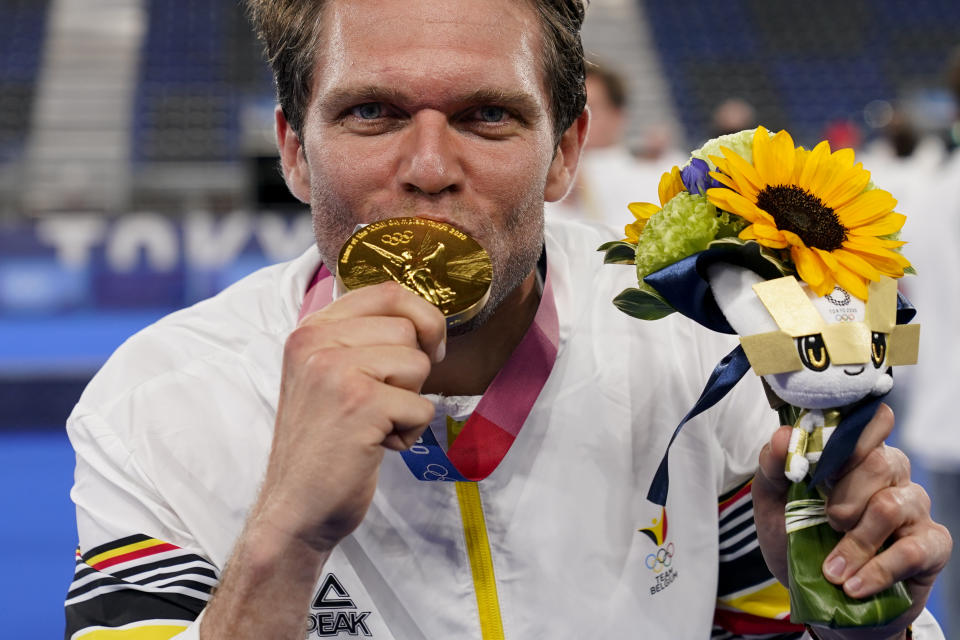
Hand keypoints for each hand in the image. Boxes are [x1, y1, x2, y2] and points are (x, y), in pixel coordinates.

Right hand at [255, 280, 445, 552]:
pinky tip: (374, 446)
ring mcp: (335, 371)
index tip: (425, 348)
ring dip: (409, 403)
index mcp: (310, 329)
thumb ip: (362, 339)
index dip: (422, 317)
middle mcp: (316, 342)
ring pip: (419, 364)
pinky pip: (421, 406)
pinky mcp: (359, 404)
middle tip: (378, 404)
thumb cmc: (325, 443)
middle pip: (409, 330)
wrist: (296, 508)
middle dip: (411, 372)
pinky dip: (409, 433)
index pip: (388, 291)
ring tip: (373, 425)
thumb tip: (427, 318)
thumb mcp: (329, 375)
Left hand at [752, 404, 951, 639]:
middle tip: (827, 521)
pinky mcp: (931, 545)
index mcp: (854, 455)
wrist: (822, 600)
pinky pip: (912, 549)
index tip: (824, 457)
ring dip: (855, 541)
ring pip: (892, 505)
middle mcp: (890, 473)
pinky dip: (876, 570)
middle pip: (879, 461)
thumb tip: (784, 434)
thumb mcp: (773, 505)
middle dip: (844, 497)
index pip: (870, 420)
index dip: (852, 431)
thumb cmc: (799, 541)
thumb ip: (774, 468)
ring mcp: (914, 507)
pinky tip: (853, 585)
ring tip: (832, 568)